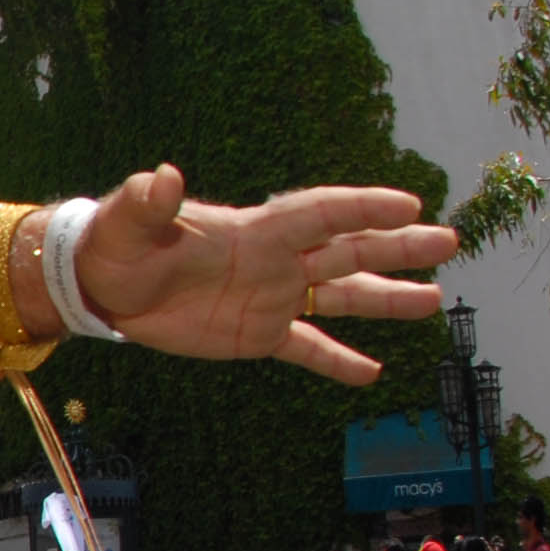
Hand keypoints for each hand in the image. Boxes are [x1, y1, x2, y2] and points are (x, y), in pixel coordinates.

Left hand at [66, 164, 458, 381]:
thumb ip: (149, 203)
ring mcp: (271, 296)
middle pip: (347, 250)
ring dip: (386, 299)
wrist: (102, 286)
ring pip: (340, 296)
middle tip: (447, 241)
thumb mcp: (129, 225)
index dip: (361, 208)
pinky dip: (338, 361)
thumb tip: (161, 176)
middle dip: (396, 246)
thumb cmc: (115, 245)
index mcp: (252, 232)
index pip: (318, 214)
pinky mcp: (256, 333)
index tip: (408, 203)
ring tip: (434, 299)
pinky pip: (306, 347)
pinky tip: (373, 374)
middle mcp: (274, 261)